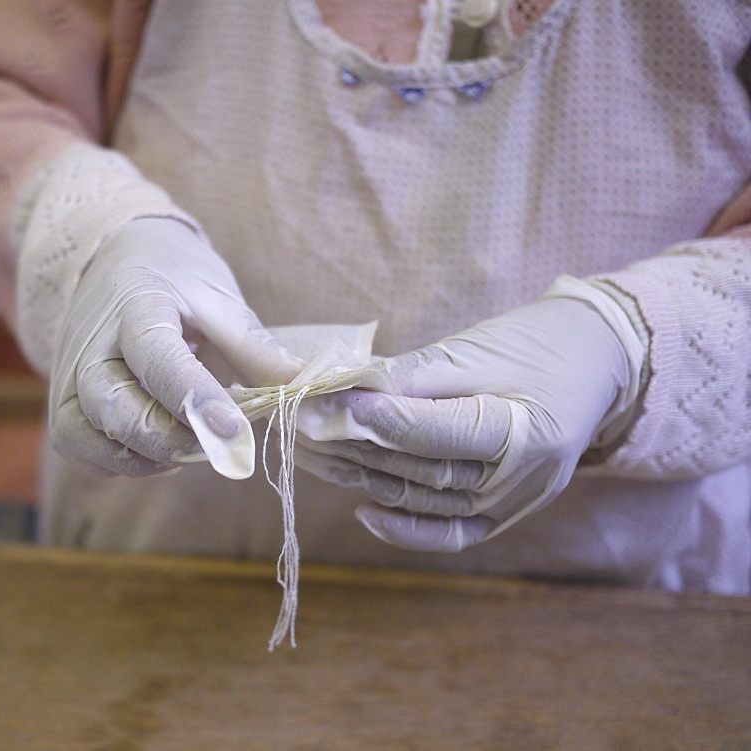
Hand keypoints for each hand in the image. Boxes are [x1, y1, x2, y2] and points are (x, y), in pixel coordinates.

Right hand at [49, 217, 299, 478]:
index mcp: (136, 304)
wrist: (117, 258)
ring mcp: (70, 376)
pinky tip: (160, 451)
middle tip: (218, 445)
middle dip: (168, 438)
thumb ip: (253, 346)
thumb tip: (298, 385)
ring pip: (88, 435)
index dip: (195, 397)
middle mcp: (91, 344)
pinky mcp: (62, 404)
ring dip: (145, 455)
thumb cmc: (176, 280)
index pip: (158, 357)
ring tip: (192, 446)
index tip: (234, 430)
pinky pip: (80, 449)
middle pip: (112, 406)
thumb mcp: (219, 298)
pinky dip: (121, 462)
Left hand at [294, 277, 645, 551]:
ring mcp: (514, 504)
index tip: (315, 402)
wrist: (597, 364)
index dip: (368, 418)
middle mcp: (522, 479)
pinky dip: (404, 527)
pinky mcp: (504, 514)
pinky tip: (362, 509)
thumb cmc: (536, 343)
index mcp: (525, 430)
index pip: (430, 432)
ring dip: (359, 477)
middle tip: (296, 424)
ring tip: (308, 453)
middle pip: (418, 469)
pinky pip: (449, 533)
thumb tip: (341, 391)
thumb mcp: (476, 349)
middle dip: (349, 445)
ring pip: (422, 499)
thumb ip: (411, 377)